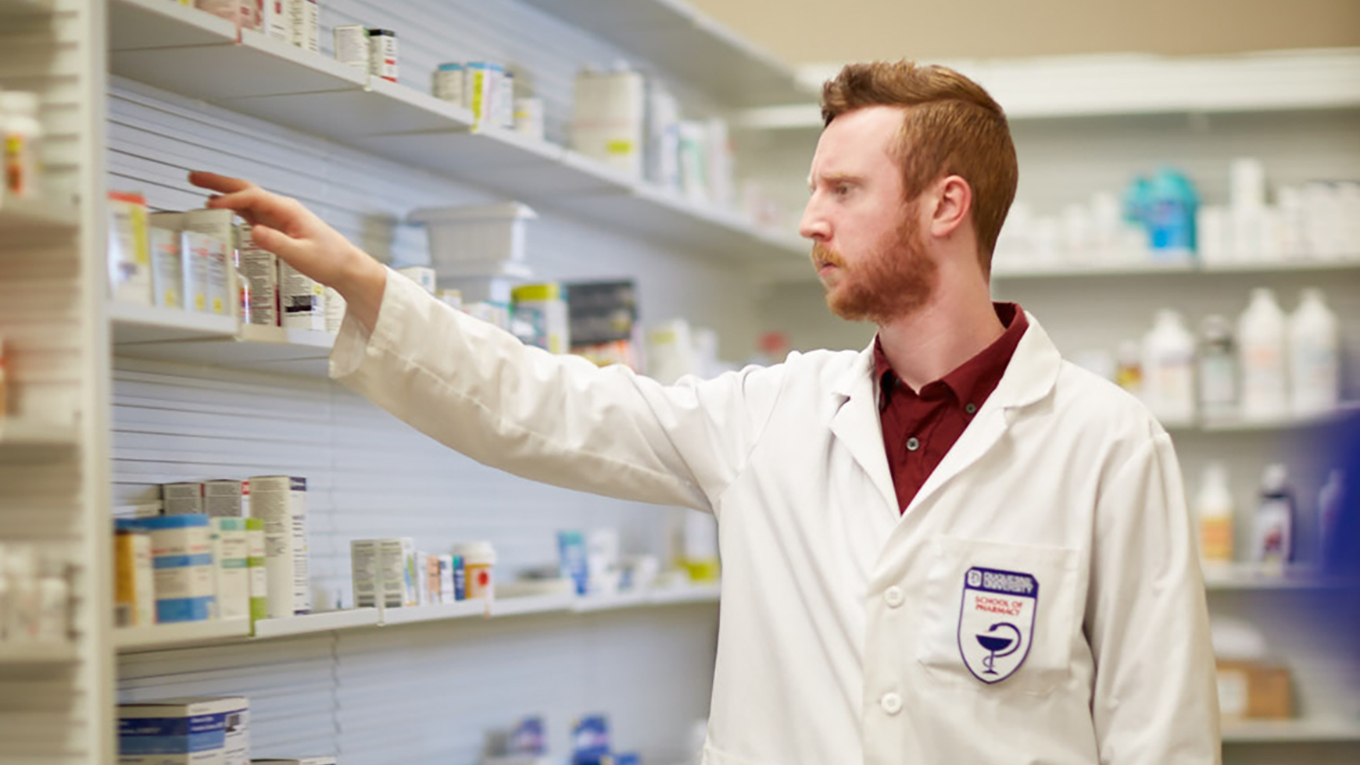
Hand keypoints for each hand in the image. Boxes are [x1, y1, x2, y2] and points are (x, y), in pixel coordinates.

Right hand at [188, 171, 386, 331]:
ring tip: (198, 187)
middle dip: (219, 182)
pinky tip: (221, 209)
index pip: (253, 198)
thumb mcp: (301, 254)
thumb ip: (276, 243)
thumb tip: (252, 231)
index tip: (211, 206)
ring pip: (246, 199)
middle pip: (245, 189)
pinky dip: (233, 209)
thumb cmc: (330, 260)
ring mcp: (279, 216)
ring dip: (222, 192)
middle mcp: (282, 209)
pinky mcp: (278, 227)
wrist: (346, 267)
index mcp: (288, 210)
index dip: (230, 201)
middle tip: (193, 177)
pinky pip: (251, 213)